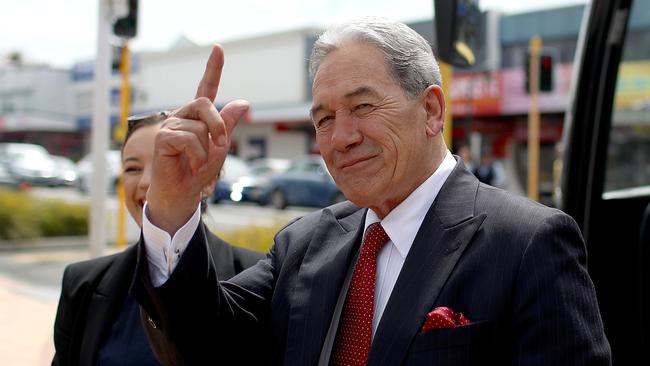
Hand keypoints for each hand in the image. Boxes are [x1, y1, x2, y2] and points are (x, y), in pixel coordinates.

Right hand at [146, 44, 249, 233]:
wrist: (183, 194)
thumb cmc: (199, 171)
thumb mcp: (220, 146)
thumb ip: (228, 124)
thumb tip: (243, 102)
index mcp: (198, 117)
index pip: (206, 88)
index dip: (213, 68)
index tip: (218, 48)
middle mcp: (182, 117)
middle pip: (204, 103)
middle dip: (218, 125)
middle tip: (220, 145)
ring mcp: (170, 126)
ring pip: (198, 126)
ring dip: (206, 148)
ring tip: (197, 162)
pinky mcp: (162, 139)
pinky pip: (187, 139)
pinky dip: (196, 155)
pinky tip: (190, 165)